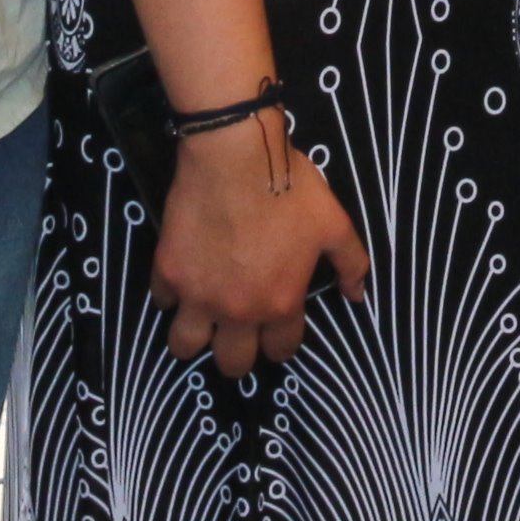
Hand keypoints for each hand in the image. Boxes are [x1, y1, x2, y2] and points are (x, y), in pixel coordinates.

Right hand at [154, 110, 372, 377]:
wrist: (236, 156)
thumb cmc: (290, 189)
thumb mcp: (334, 223)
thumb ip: (351, 263)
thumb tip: (357, 295)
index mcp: (280, 303)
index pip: (281, 350)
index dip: (281, 343)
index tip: (277, 329)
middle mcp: (237, 311)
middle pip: (233, 364)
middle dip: (238, 355)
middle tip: (237, 332)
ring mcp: (197, 295)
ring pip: (185, 346)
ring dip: (194, 338)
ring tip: (202, 320)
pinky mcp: (168, 273)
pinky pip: (162, 302)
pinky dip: (172, 296)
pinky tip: (183, 280)